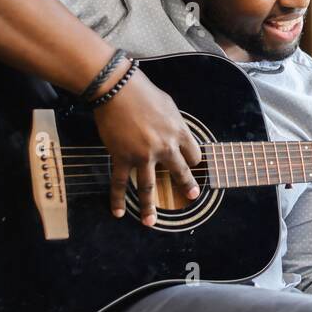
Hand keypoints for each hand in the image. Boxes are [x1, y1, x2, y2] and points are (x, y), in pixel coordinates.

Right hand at [91, 65, 201, 226]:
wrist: (118, 90)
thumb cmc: (144, 93)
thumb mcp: (169, 106)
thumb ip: (174, 123)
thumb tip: (176, 132)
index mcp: (179, 132)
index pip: (193, 154)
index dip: (192, 161)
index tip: (190, 165)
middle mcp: (165, 147)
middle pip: (179, 171)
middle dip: (187, 186)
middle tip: (191, 196)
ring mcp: (143, 155)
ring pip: (149, 186)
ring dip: (150, 206)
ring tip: (151, 221)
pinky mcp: (122, 157)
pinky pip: (120, 183)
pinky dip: (118, 199)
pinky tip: (119, 212)